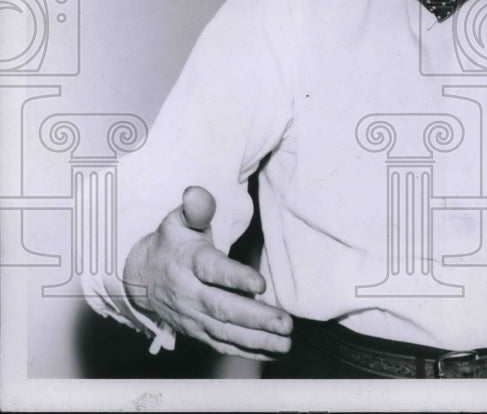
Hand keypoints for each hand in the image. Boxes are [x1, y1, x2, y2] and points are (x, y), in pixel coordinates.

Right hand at [123, 185, 292, 359]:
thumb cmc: (171, 243)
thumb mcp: (178, 221)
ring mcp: (192, 316)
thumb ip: (194, 209)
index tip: (260, 283)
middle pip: (223, 308)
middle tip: (285, 322)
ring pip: (225, 332)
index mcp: (188, 262)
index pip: (212, 271)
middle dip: (255, 318)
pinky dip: (247, 350)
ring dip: (257, 339)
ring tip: (286, 342)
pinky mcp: (197, 331)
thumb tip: (197, 194)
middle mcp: (190, 293)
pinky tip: (273, 351)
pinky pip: (222, 344)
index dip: (235, 278)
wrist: (141, 276)